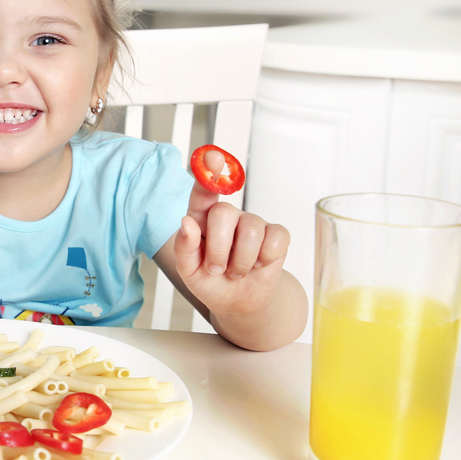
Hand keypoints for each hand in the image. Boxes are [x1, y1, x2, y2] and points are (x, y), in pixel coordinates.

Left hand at [173, 149, 289, 320]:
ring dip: (240, 262)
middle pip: (224, 213)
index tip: (211, 157)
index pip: (204, 190)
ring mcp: (253, 223)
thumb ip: (183, 248)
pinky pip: (275, 239)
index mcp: (202, 218)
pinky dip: (264, 260)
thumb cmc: (210, 281)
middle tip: (216, 268)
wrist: (238, 302)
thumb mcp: (188, 271)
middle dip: (218, 249)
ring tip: (235, 272)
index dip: (208, 173)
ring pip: (251, 230)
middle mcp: (228, 215)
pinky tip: (258, 266)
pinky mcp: (276, 235)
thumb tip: (186, 222)